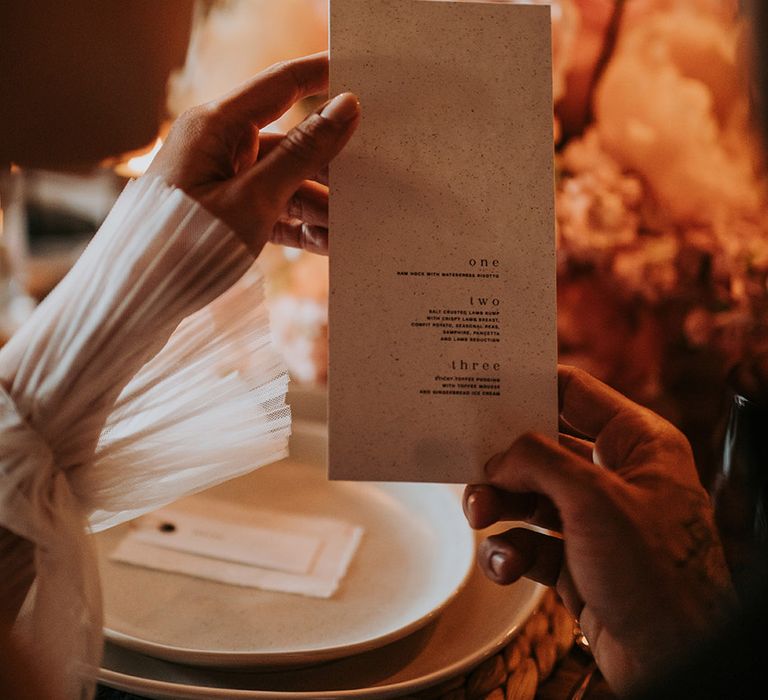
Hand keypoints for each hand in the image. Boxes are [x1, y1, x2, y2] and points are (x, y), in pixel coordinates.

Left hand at [147, 52, 358, 255]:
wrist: (138, 298)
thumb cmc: (184, 243)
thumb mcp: (253, 199)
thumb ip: (302, 153)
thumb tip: (345, 108)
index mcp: (216, 126)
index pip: (281, 85)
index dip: (323, 75)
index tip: (364, 73)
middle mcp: (219, 147)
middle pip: (290, 143)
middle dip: (329, 166)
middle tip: (372, 179)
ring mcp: (223, 182)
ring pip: (286, 182)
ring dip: (318, 206)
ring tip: (352, 227)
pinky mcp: (226, 213)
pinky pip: (273, 210)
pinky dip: (299, 226)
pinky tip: (328, 243)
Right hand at [463, 365, 735, 693]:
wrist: (678, 661)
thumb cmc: (659, 575)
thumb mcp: (594, 500)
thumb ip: (539, 461)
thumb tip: (500, 457)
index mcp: (637, 444)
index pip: (576, 393)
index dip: (532, 388)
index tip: (486, 390)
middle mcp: (615, 476)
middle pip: (541, 449)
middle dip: (503, 463)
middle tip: (474, 472)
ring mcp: (594, 521)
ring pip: (528, 496)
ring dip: (498, 506)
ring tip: (480, 517)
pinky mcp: (576, 560)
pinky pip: (528, 541)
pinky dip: (509, 550)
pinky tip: (507, 566)